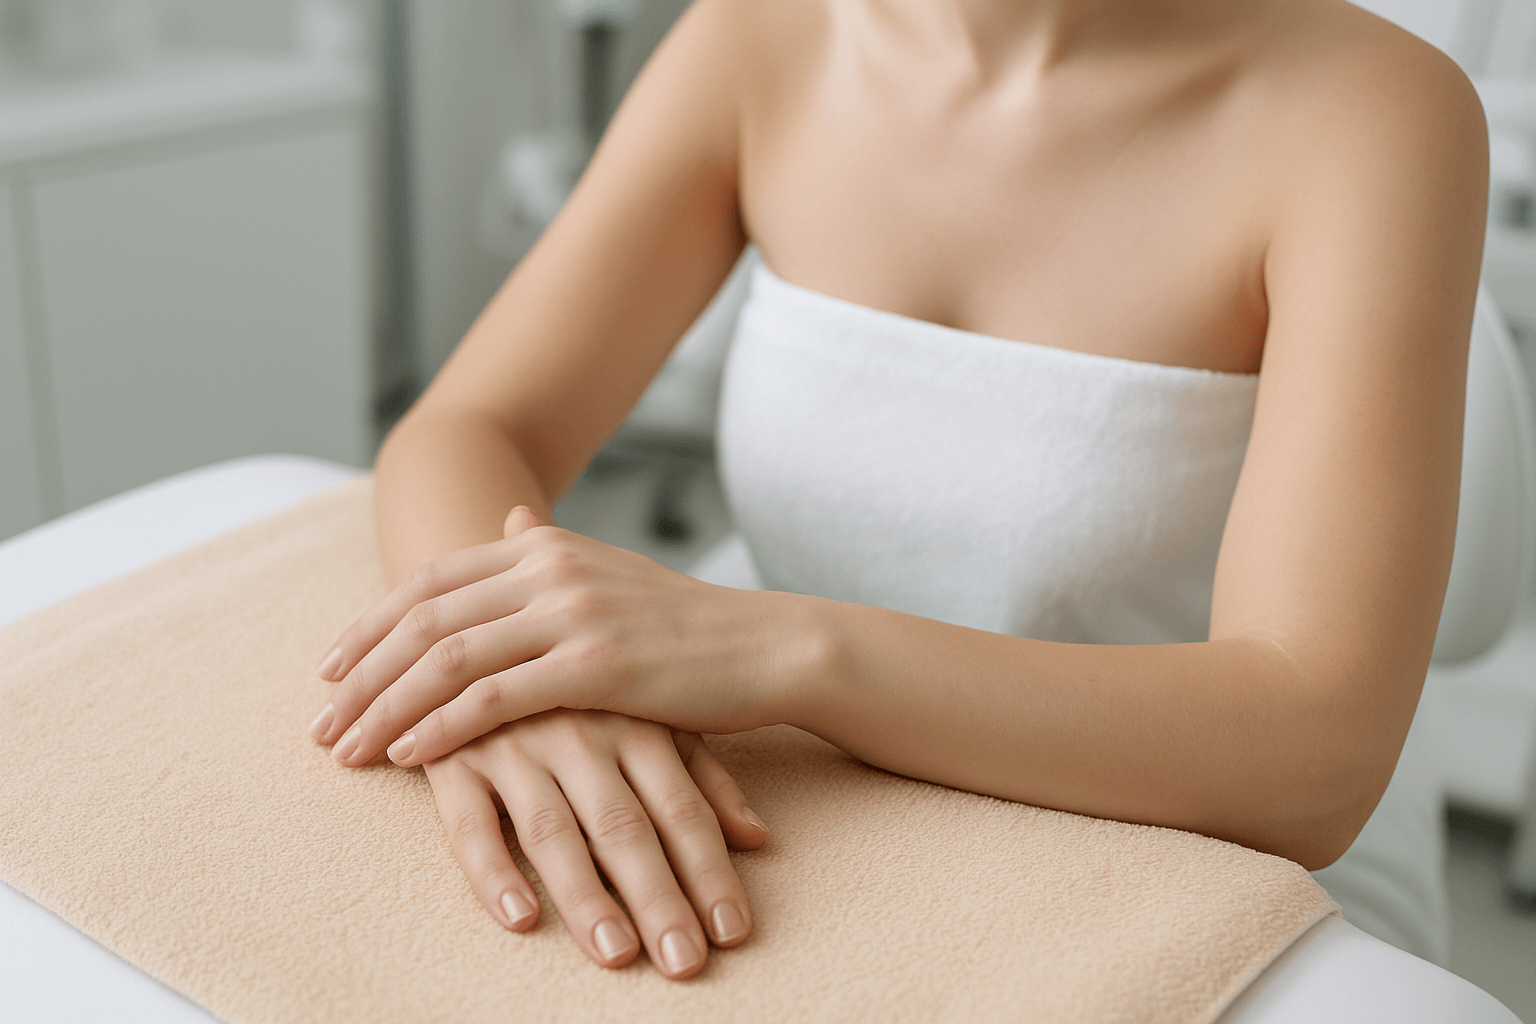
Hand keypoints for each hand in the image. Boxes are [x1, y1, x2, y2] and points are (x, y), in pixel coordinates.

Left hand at [311, 507, 794, 768]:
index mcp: (544, 549)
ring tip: (348, 749)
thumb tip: (510, 520)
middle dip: (362, 674)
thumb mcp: (611, 575)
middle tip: (321, 722)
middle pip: (423, 619)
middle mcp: (548, 569)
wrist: (768, 647)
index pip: (430, 583)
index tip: (330, 669)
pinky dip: (440, 727)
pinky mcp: (596, 666)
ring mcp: (571, 614)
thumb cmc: (689, 625)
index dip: (370, 626)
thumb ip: (551, 550)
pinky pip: (494, 698)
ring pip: (446, 659)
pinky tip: (409, 756)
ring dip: (386, 707)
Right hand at [423, 709, 766, 977]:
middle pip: (624, 826)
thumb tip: (757, 837)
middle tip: (684, 962)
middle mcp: (580, 733)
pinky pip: (470, 822)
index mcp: (635, 724)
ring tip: (618, 954)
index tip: (732, 933)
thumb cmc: (585, 687)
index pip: (682, 809)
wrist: (483, 619)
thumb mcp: (649, 718)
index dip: (708, 872)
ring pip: (553, 829)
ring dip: (586, 895)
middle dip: (658, 898)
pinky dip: (494, 870)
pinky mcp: (455, 758)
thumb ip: (702, 777)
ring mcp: (515, 744)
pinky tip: (521, 917)